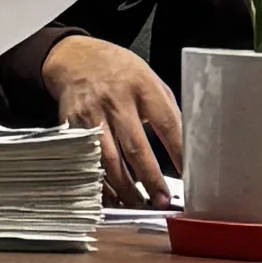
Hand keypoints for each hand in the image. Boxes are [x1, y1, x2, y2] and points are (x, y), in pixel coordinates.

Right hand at [43, 31, 183, 204]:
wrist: (76, 58)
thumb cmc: (120, 71)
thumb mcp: (150, 79)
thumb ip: (165, 109)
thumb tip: (184, 145)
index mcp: (143, 87)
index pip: (167, 124)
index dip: (179, 153)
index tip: (189, 176)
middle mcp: (117, 101)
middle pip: (136, 148)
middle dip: (150, 179)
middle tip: (161, 200)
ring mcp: (92, 115)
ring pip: (109, 160)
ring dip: (124, 188)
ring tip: (138, 204)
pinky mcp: (72, 127)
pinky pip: (87, 161)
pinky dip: (99, 182)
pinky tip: (111, 196)